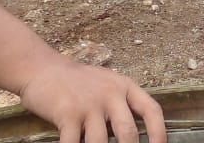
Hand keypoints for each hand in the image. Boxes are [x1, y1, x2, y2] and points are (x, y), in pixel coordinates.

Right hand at [18, 58, 165, 142]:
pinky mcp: (67, 114)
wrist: (44, 68)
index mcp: (125, 87)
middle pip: (128, 132)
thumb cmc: (78, 81)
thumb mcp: (108, 85)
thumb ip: (121, 105)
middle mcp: (111, 95)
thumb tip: (132, 136)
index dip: (159, 133)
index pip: (151, 110)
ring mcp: (89, 104)